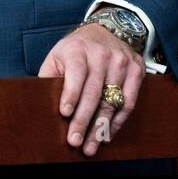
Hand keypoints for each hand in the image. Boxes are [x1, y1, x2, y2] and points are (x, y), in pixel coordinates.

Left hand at [39, 22, 144, 155]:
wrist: (104, 31)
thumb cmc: (75, 51)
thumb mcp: (57, 56)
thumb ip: (50, 78)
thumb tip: (40, 106)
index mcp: (78, 49)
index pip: (76, 72)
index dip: (71, 93)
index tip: (65, 113)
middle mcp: (102, 54)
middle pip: (94, 92)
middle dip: (83, 120)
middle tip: (75, 142)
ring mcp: (122, 62)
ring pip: (112, 101)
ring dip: (101, 127)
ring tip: (90, 146)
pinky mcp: (137, 70)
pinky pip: (129, 102)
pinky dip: (118, 121)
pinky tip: (107, 134)